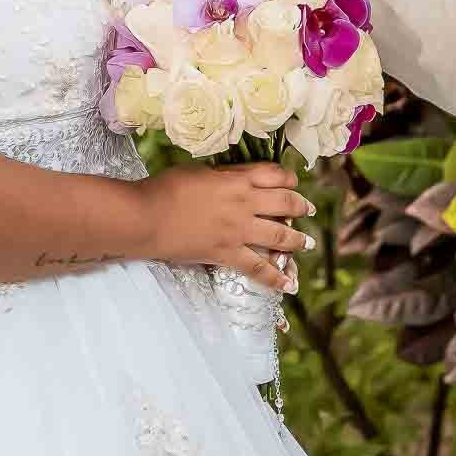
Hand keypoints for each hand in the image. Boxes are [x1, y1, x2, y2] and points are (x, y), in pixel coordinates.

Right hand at [138, 163, 313, 290]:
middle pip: (285, 204)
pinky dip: (275, 277)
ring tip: (307, 243)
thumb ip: (224, 175)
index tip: (293, 182)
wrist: (148, 217)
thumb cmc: (167, 188)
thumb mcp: (199, 171)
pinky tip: (288, 284)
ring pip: (279, 236)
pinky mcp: (228, 254)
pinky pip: (258, 268)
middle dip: (300, 206)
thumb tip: (236, 178)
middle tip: (307, 210)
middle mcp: (245, 204)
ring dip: (297, 240)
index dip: (288, 178)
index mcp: (237, 180)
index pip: (274, 174)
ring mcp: (238, 231)